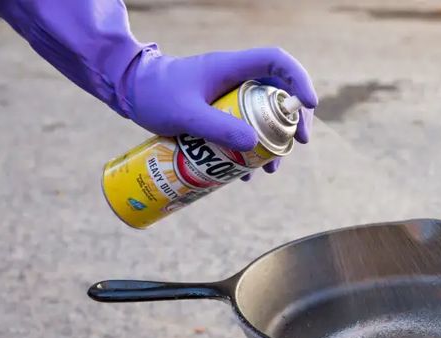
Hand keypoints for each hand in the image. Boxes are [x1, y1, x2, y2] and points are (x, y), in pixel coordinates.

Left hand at [121, 46, 316, 176]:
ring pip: (262, 116)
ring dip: (271, 142)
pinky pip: (243, 129)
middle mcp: (235, 80)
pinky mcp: (219, 114)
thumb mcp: (186, 114)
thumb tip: (254, 145)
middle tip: (296, 145)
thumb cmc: (155, 95)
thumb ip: (218, 128)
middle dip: (290, 121)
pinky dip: (249, 150)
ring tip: (270, 168)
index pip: (277, 62)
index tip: (309, 106)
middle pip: (277, 94)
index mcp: (232, 68)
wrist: (131, 92)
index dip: (299, 80)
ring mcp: (228, 98)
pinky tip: (245, 172)